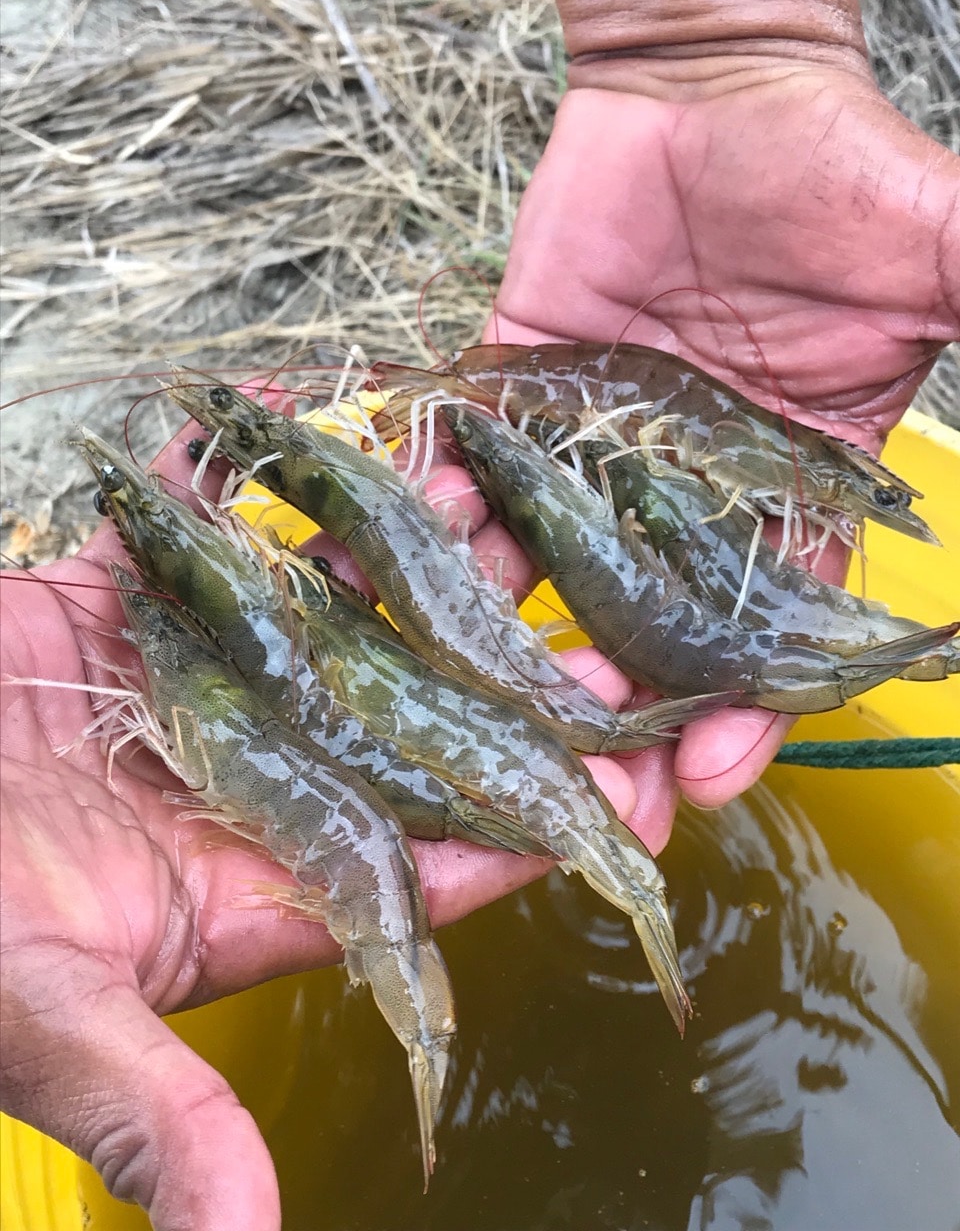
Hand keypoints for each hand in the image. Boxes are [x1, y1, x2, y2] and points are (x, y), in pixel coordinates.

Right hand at [0, 430, 668, 1230]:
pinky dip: (242, 472)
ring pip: (334, 606)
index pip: (444, 854)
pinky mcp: (128, 606)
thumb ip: (154, 1114)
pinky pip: (205, 526)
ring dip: (409, 547)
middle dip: (515, 662)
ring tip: (494, 488)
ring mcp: (200, 682)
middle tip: (623, 606)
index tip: (655, 777)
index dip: (551, 821)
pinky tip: (305, 414)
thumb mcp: (44, 1015)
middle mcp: (260, 774)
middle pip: (419, 713)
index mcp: (268, 880)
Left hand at [485, 11, 958, 805]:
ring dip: (508, 639)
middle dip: (615, 713)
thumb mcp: (935, 249)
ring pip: (543, 571)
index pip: (766, 626)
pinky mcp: (514, 399)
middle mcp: (680, 498)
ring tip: (475, 703)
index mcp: (785, 495)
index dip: (744, 707)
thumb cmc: (829, 166)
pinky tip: (396, 562)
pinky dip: (437, 514)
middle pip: (644, 630)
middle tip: (578, 789)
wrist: (706, 83)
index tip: (709, 772)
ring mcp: (588, 456)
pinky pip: (469, 471)